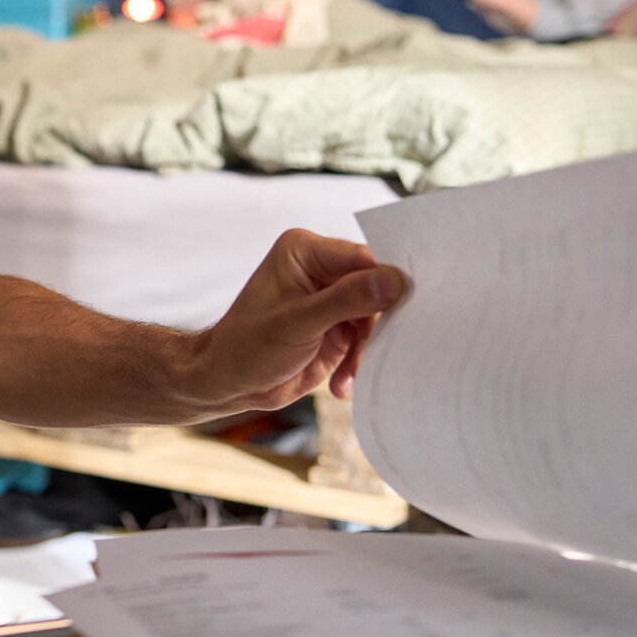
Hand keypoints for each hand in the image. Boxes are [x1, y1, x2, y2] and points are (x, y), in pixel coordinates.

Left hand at [192, 229, 405, 413]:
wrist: (228, 384)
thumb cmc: (246, 346)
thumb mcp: (298, 323)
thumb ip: (346, 300)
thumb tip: (393, 281)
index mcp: (306, 251)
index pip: (363, 257)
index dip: (388, 280)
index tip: (408, 305)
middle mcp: (321, 270)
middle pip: (376, 287)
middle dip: (378, 322)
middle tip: (383, 349)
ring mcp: (331, 300)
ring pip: (376, 318)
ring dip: (367, 350)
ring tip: (348, 376)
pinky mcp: (337, 328)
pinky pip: (366, 341)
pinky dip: (359, 363)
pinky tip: (342, 384)